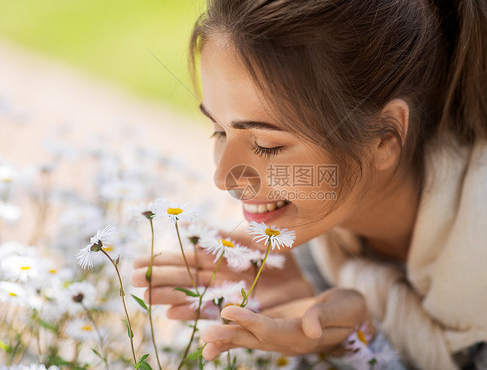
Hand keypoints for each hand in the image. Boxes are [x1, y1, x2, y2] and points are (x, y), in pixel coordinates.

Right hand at [130, 230, 313, 319]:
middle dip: (160, 278)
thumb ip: (226, 235)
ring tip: (147, 296)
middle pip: (185, 278)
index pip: (188, 258)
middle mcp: (219, 278)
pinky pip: (213, 314)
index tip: (140, 260)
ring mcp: (226, 295)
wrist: (301, 277)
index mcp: (221, 258)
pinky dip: (194, 314)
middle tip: (133, 279)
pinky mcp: (238, 311)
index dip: (164, 260)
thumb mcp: (254, 238)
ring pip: (194, 295)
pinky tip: (173, 314)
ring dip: (170, 297)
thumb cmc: (278, 253)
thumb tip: (193, 223)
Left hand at [201, 288, 370, 359]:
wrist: (351, 314)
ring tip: (205, 343)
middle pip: (254, 340)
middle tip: (206, 336)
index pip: (272, 330)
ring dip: (227, 340)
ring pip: (250, 340)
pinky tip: (215, 339)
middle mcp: (287, 341)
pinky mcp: (274, 329)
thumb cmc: (349, 308)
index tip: (228, 311)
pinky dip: (233, 335)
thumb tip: (310, 328)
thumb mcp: (343, 308)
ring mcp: (279, 337)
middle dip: (229, 336)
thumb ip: (324, 316)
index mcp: (302, 337)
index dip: (250, 321)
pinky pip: (251, 334)